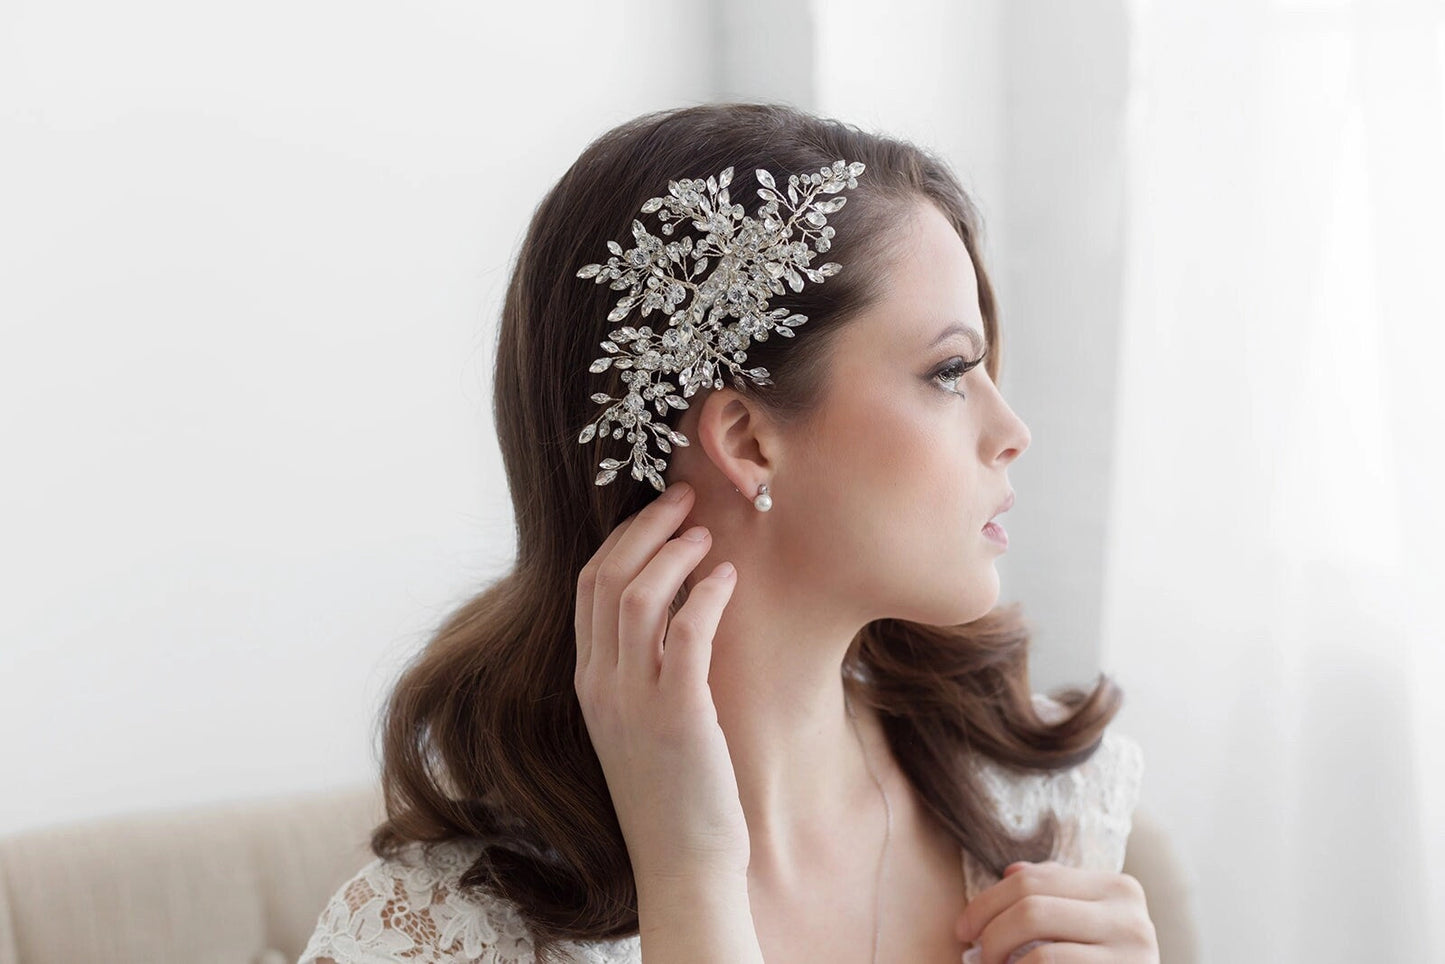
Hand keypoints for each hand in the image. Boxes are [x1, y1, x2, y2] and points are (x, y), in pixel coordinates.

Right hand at [573, 480, 750, 886]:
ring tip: (708, 533)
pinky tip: (727, 578)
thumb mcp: (637, 721)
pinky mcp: (678, 714)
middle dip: (647, 527)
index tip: (657, 512)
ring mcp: (634, 699)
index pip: (588, 587)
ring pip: (640, 596)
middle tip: (683, 498)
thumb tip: (670, 608)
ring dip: (676, 553)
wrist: (683, 862)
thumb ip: (638, 668)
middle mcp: (601, 683)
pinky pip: (686, 634)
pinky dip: (706, 596)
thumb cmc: (673, 789)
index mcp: (587, 681)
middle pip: (608, 577)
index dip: (622, 539)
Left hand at [955, 861, 1158, 963]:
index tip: (963, 928)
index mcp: (1117, 888)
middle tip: (976, 956)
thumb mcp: (1087, 923)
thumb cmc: (1104, 962)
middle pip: (1031, 908)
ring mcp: (1131, 955)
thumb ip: (1056, 894)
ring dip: (1002, 963)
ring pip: (1039, 951)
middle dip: (990, 933)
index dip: (986, 903)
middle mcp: (1129, 917)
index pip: (1032, 880)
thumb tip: (1011, 871)